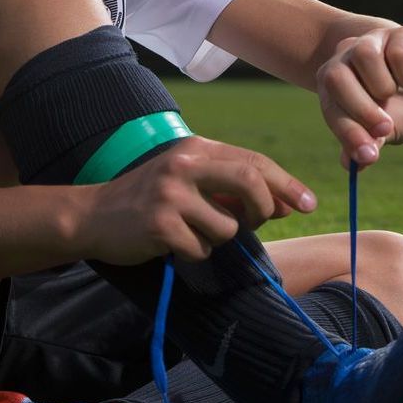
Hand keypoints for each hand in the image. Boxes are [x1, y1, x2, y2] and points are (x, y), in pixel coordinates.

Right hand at [69, 137, 316, 263]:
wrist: (94, 215)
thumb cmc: (151, 198)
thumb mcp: (192, 181)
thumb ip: (234, 189)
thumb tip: (286, 205)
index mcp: (196, 149)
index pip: (254, 161)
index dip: (286, 184)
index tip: (309, 204)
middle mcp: (185, 165)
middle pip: (250, 183)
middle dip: (264, 208)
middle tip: (260, 222)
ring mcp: (171, 194)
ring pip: (228, 226)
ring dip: (218, 238)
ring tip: (191, 231)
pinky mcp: (160, 225)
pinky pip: (201, 248)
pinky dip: (194, 252)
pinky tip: (172, 243)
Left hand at [316, 26, 402, 168]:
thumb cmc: (401, 109)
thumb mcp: (387, 131)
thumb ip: (369, 143)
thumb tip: (353, 165)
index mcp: (335, 86)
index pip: (331, 108)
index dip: (348, 133)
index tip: (368, 156)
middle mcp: (347, 60)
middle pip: (335, 76)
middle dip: (360, 109)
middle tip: (385, 128)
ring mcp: (373, 41)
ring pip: (363, 55)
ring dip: (382, 85)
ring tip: (395, 95)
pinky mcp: (401, 33)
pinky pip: (397, 51)